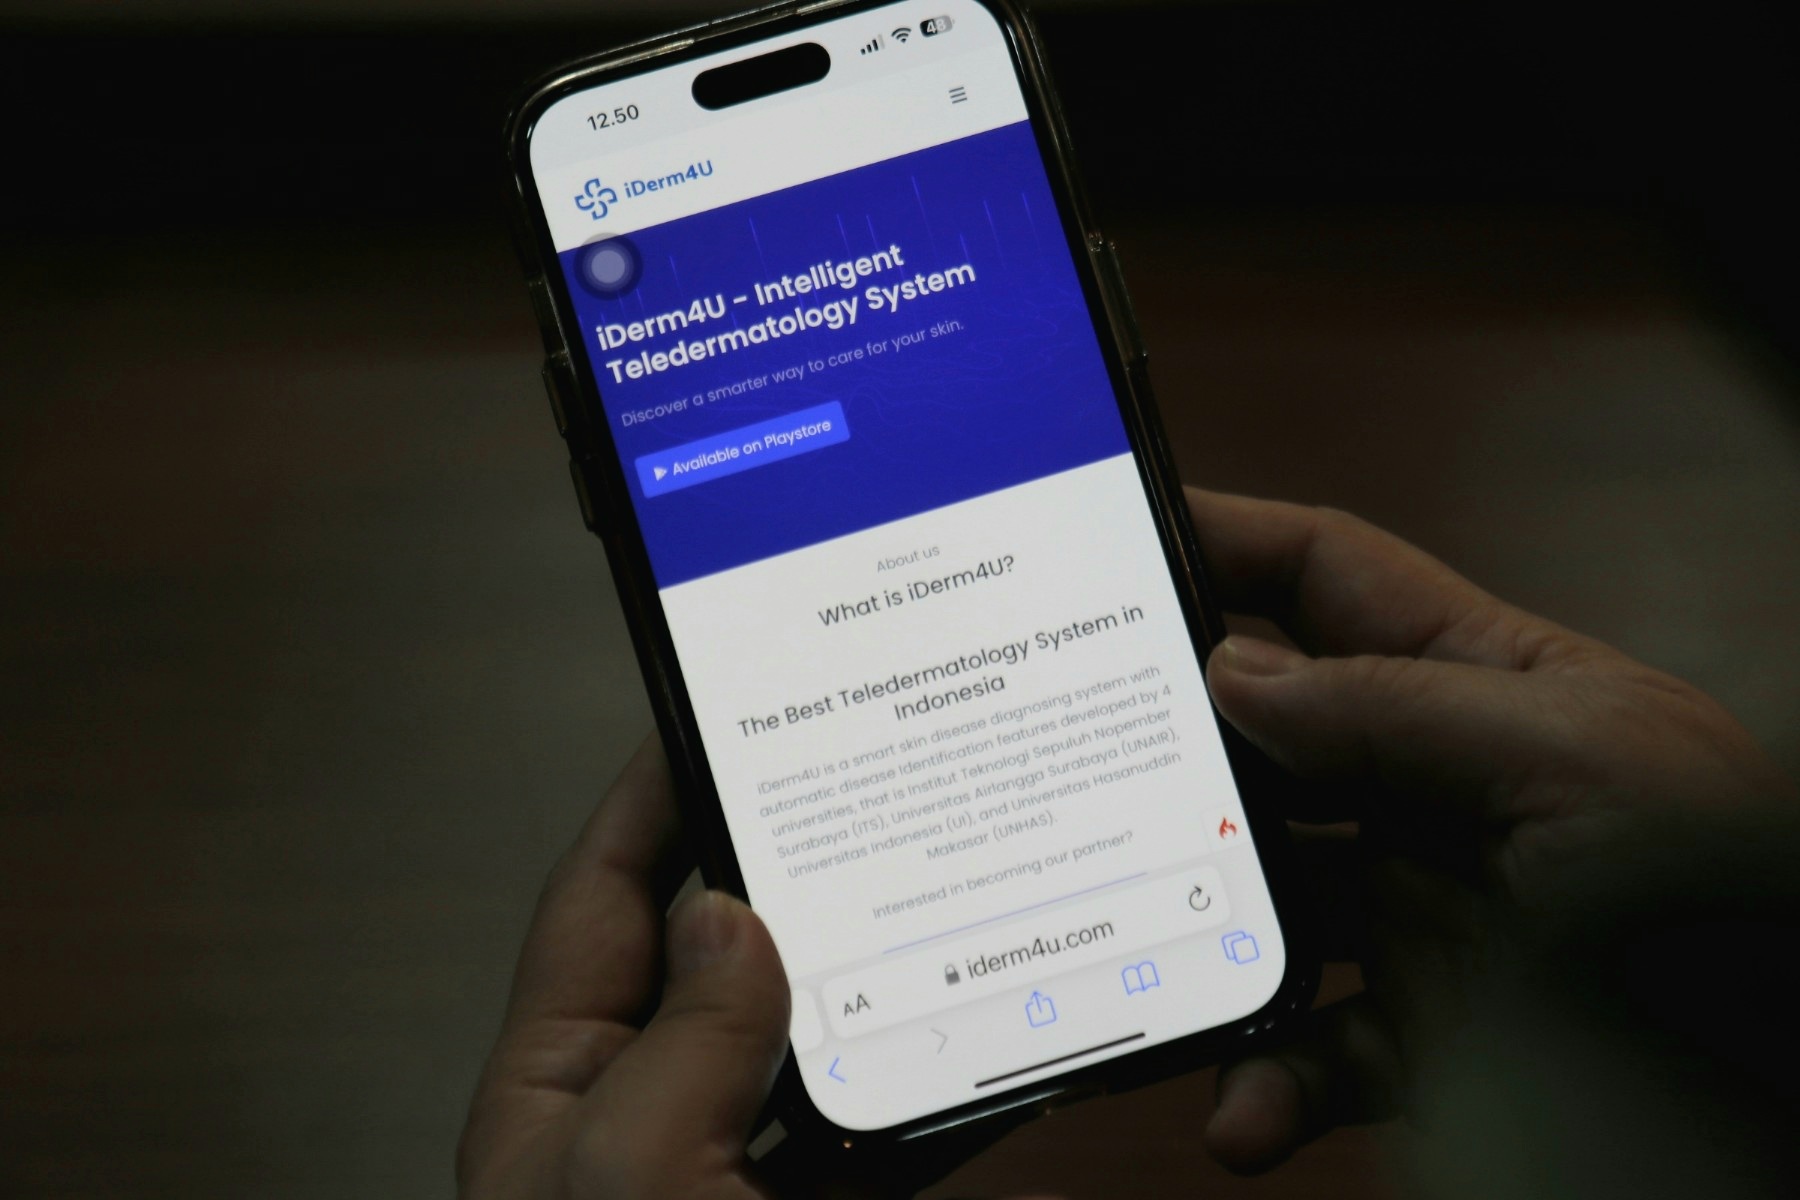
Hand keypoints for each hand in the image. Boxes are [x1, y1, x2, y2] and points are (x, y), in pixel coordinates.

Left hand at [457, 738, 1054, 1199]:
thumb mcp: (625, 1193)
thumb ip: (674, 1047)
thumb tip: (734, 915)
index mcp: (560, 1090)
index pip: (604, 899)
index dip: (654, 796)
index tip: (721, 706)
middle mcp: (649, 1114)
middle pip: (718, 947)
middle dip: (782, 859)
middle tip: (866, 770)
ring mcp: (739, 1171)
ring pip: (808, 1026)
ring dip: (873, 955)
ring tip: (941, 862)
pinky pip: (884, 1122)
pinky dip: (937, 1069)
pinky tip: (992, 1016)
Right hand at [1185, 489, 1794, 1173]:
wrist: (1791, 1083)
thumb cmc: (1734, 886)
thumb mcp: (1580, 761)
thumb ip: (1399, 710)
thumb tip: (1237, 671)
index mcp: (1488, 684)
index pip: (1329, 580)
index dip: (1226, 540)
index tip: (1119, 527)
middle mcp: (1435, 787)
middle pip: (1267, 737)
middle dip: (1177, 743)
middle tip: (1080, 751)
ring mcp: (1420, 907)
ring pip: (1264, 902)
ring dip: (1196, 934)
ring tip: (1137, 957)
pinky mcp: (1423, 1026)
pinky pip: (1311, 1048)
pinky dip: (1264, 1081)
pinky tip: (1241, 1113)